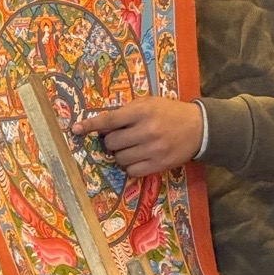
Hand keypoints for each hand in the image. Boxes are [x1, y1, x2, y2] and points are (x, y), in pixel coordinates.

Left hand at [72, 96, 202, 175]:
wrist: (198, 128)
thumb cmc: (169, 112)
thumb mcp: (148, 103)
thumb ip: (126, 113)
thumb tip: (100, 126)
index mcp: (142, 111)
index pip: (109, 120)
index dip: (90, 125)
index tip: (75, 129)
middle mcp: (146, 130)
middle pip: (111, 142)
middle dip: (111, 141)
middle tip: (121, 137)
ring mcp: (153, 149)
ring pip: (120, 158)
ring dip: (120, 154)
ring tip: (132, 146)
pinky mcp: (158, 164)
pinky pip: (132, 170)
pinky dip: (130, 165)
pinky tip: (138, 157)